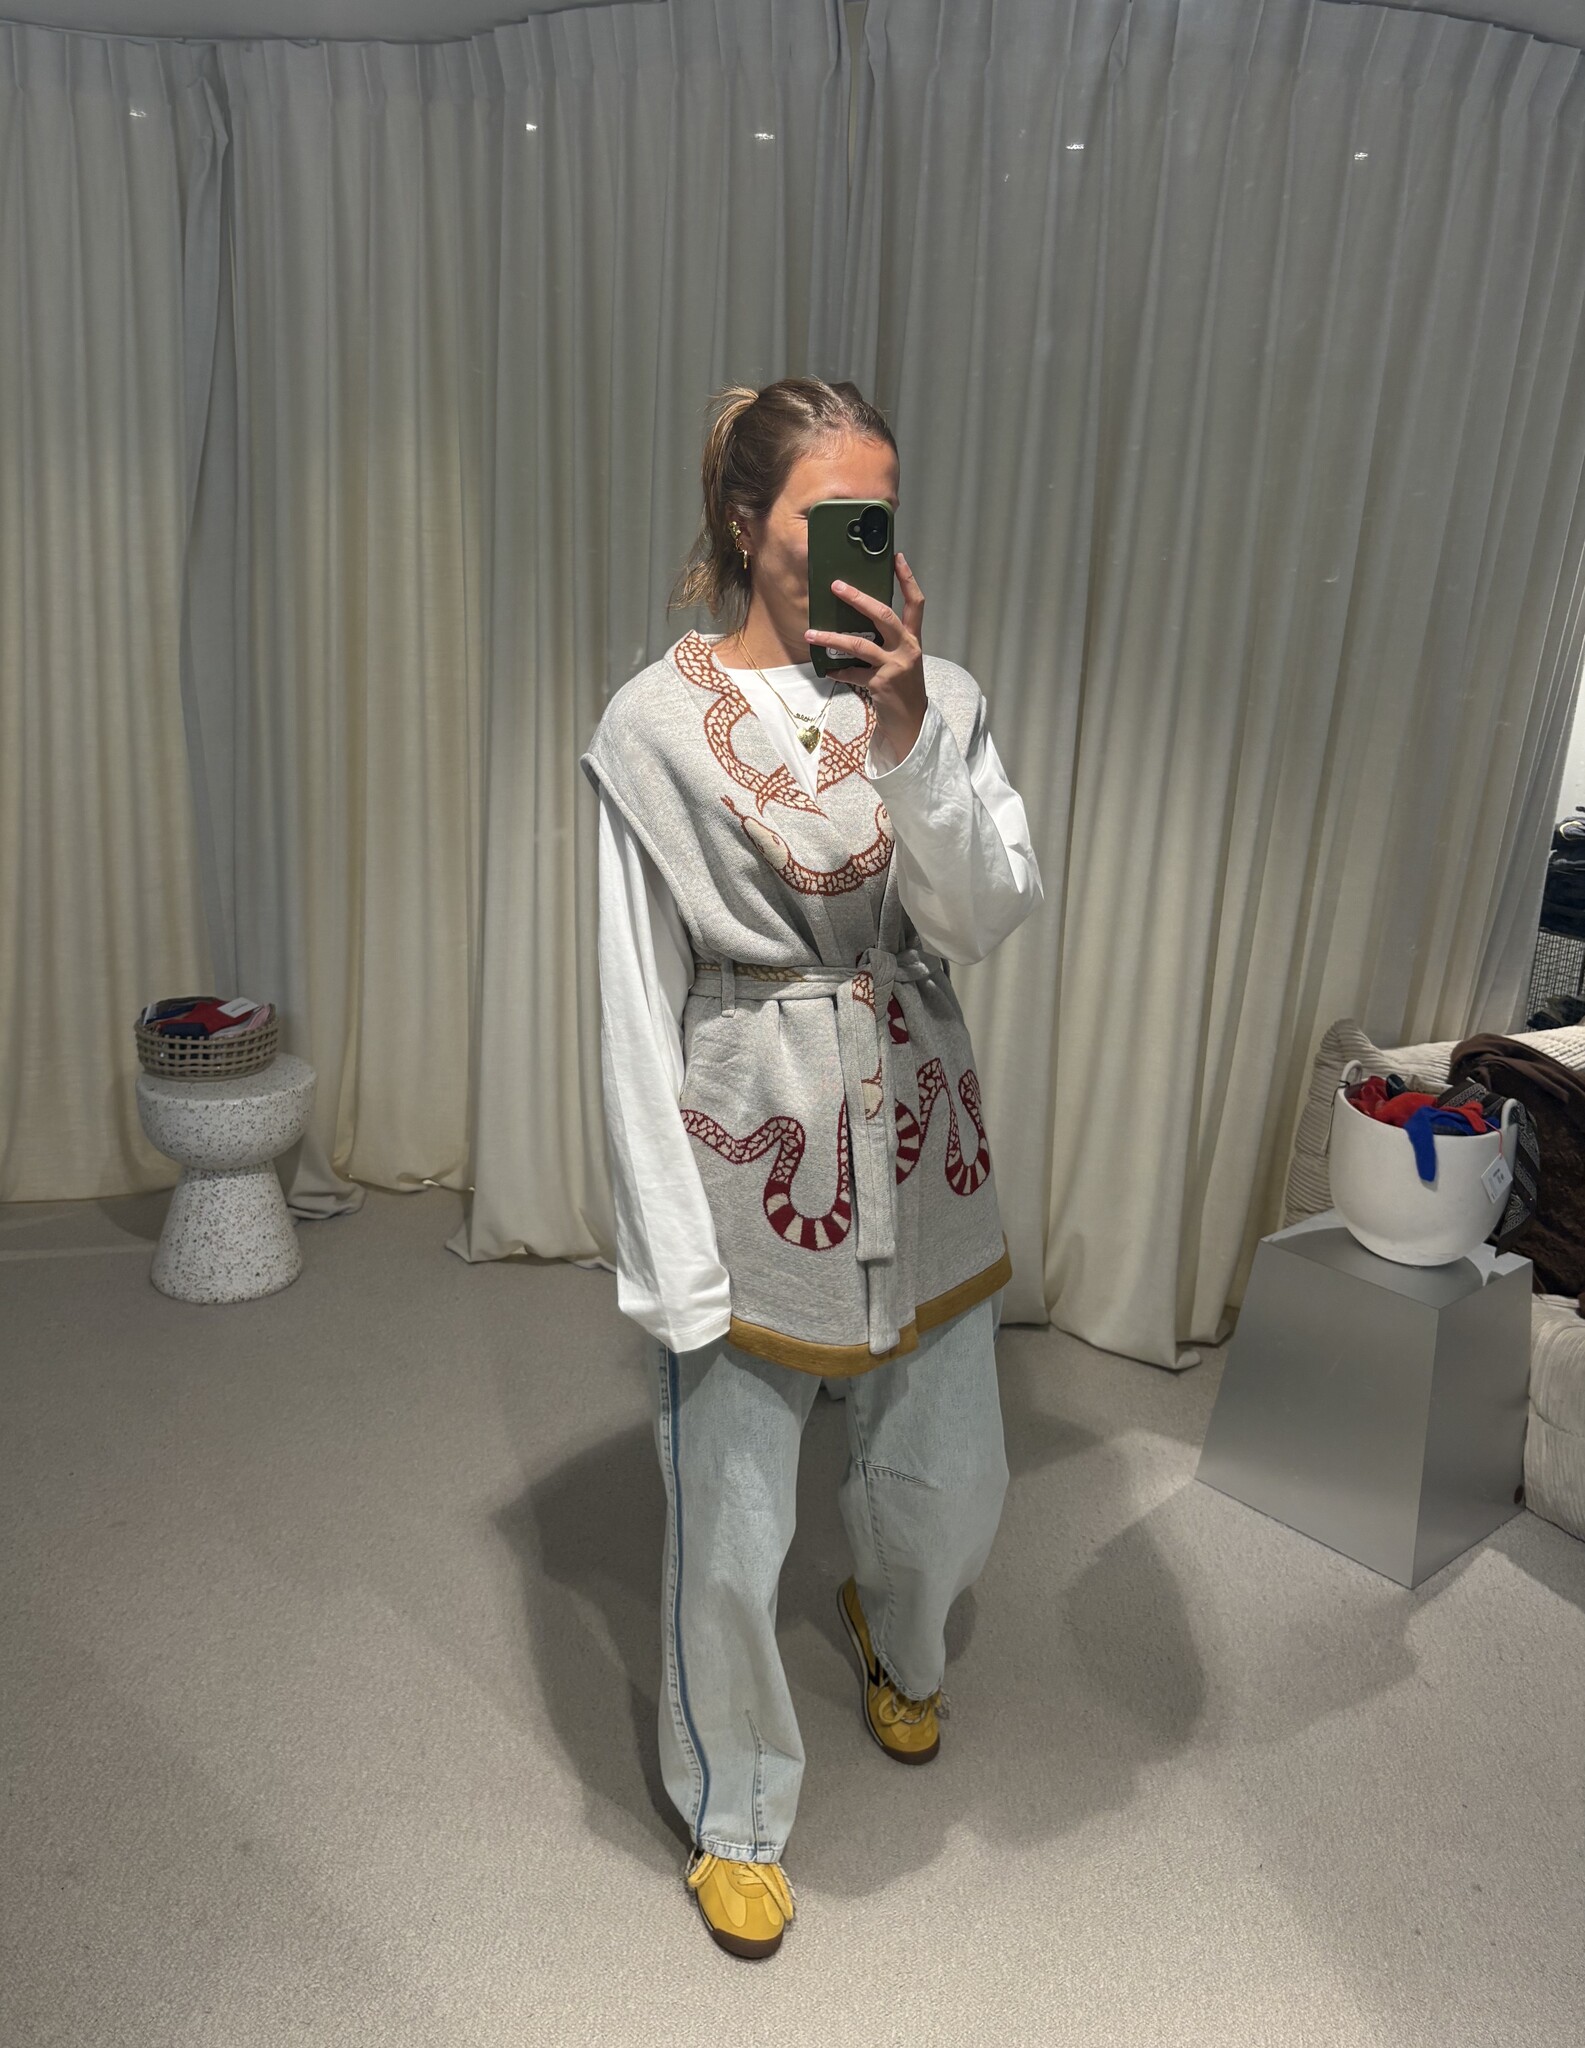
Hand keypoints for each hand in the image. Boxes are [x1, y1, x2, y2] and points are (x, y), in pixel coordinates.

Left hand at [805, 551, 926, 763]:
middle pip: (884, 615)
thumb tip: (857, 620)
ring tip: (811, 632)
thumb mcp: (901, 659)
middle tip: (837, 586)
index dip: (907, 579)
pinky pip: (853, 673)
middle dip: (859, 598)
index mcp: (913, 639)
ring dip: (832, 637)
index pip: (915, 603)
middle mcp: (907, 649)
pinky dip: (838, 671)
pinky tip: (827, 670)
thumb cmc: (902, 686)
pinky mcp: (881, 684)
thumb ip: (887, 641)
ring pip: (860, 644)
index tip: (897, 558)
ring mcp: (894, 666)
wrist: (911, 721)